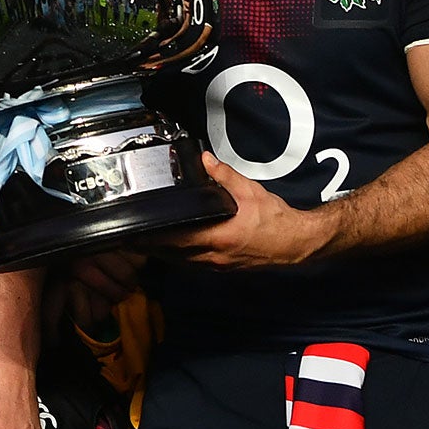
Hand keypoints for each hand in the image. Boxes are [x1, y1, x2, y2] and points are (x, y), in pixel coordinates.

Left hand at [148, 155, 326, 270]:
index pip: (177, 240)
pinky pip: (194, 264)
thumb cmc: (276, 220)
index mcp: (219, 238)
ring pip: (182, 262)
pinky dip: (180, 257)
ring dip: (164, 254)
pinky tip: (174, 247)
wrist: (296, 243)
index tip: (135, 234)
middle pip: (173, 255)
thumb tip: (205, 161)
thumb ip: (224, 176)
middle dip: (152, 247)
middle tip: (132, 237)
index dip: (153, 238)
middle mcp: (215, 256)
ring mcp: (218, 265)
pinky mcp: (223, 268)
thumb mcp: (249, 191)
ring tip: (146, 241)